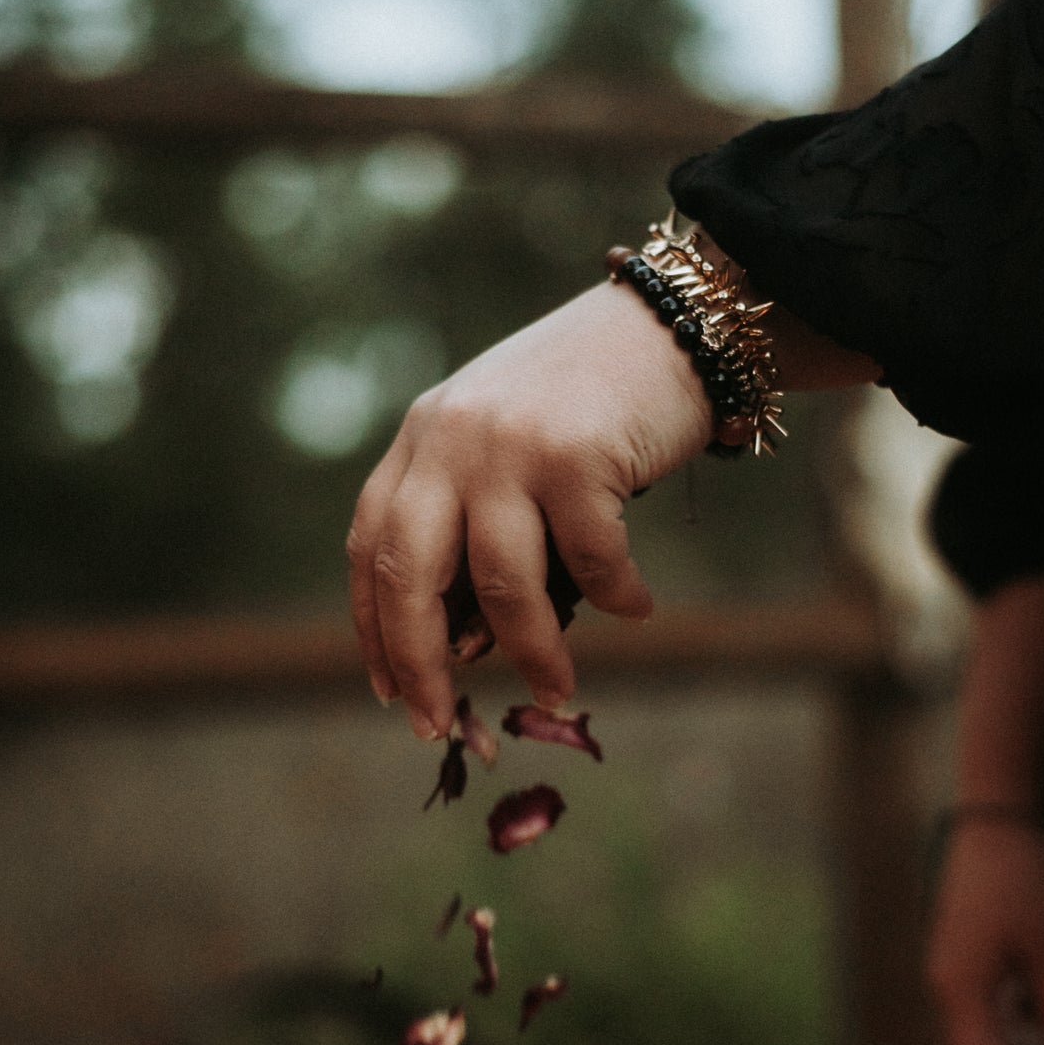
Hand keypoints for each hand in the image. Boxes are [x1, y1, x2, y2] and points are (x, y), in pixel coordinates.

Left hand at [347, 282, 712, 737]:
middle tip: (439, 722)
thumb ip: (477, 520)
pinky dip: (617, 599)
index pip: (370, 545)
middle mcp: (452, 437)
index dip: (375, 627)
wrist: (673, 321)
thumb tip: (464, 646)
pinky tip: (639, 606)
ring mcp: (512, 444)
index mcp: (423, 437)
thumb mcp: (507, 443)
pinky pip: (591, 562)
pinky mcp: (578, 454)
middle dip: (419, 662)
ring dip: (535, 652)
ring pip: (503, 585)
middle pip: (408, 573)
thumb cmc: (593, 399)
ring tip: (562, 687)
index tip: (389, 691)